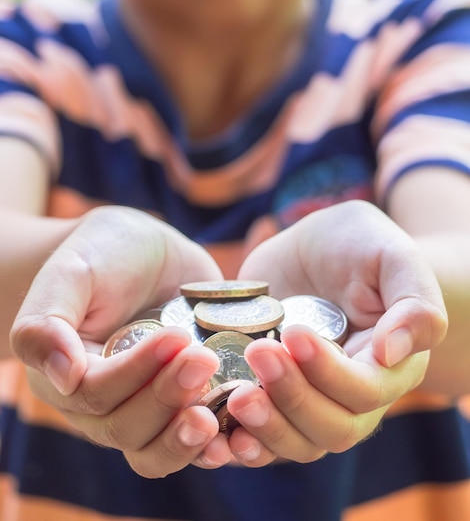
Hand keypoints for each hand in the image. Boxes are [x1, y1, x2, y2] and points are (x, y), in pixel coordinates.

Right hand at [10, 205, 235, 476]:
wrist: (141, 250)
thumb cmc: (100, 254)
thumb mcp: (71, 273)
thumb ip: (47, 322)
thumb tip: (64, 378)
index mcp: (68, 376)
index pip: (95, 395)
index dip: (134, 374)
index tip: (174, 338)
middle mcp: (103, 403)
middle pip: (128, 429)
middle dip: (168, 399)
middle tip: (203, 359)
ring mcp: (145, 405)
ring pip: (157, 450)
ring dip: (187, 440)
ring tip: (217, 416)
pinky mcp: (182, 400)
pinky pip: (194, 441)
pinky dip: (217, 445)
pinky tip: (241, 437)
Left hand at [224, 200, 447, 465]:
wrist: (312, 249)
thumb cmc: (357, 246)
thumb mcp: (391, 256)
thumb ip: (413, 303)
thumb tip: (393, 353)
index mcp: (389, 366)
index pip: (365, 392)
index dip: (329, 372)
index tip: (294, 333)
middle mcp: (352, 395)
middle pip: (331, 427)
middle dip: (292, 397)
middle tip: (259, 353)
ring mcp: (312, 400)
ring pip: (297, 443)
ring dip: (266, 427)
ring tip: (235, 396)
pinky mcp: (274, 397)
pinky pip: (261, 439)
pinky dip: (240, 444)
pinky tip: (219, 434)